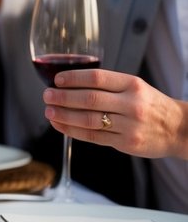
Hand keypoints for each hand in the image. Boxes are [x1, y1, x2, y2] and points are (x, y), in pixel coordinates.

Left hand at [44, 69, 187, 159]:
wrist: (178, 129)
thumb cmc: (151, 105)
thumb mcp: (135, 87)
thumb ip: (108, 85)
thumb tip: (69, 83)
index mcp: (132, 85)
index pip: (97, 78)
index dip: (73, 78)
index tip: (57, 80)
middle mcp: (132, 104)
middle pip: (89, 99)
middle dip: (63, 97)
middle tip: (47, 95)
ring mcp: (129, 125)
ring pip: (89, 120)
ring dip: (64, 115)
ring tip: (49, 111)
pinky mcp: (126, 143)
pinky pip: (93, 136)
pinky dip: (72, 130)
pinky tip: (60, 125)